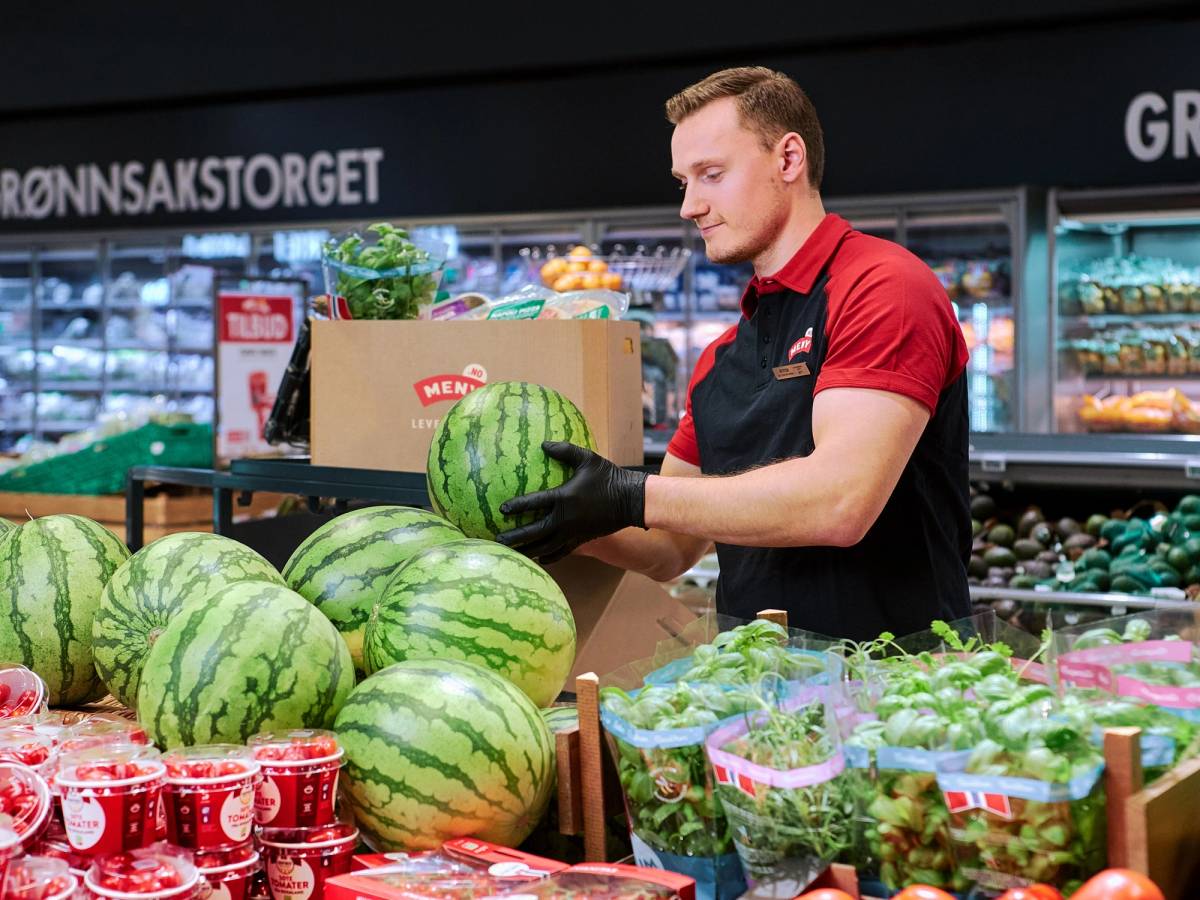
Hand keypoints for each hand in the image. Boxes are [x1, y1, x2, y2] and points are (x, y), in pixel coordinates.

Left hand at [496, 441, 647, 563]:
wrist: (631, 501)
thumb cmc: (608, 477)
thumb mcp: (586, 459)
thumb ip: (564, 450)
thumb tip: (543, 444)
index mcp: (563, 498)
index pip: (533, 503)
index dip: (516, 506)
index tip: (502, 509)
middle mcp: (565, 519)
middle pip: (534, 532)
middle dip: (515, 537)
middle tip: (498, 540)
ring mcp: (573, 532)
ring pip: (545, 546)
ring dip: (528, 550)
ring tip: (512, 554)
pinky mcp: (581, 540)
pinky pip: (562, 552)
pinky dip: (549, 557)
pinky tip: (540, 559)